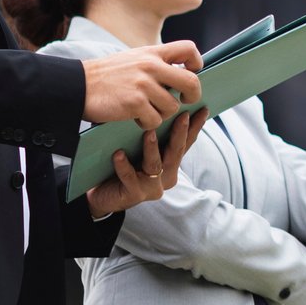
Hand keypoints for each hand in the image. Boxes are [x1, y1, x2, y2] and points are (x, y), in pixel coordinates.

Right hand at [80, 41, 202, 125]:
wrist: (78, 85)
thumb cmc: (108, 76)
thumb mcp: (134, 59)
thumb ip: (156, 63)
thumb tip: (182, 74)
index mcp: (152, 53)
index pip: (189, 49)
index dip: (196, 63)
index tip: (191, 73)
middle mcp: (151, 66)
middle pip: (191, 82)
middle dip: (192, 95)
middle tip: (183, 100)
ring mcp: (143, 85)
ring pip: (173, 106)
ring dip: (162, 113)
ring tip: (147, 110)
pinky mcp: (135, 103)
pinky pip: (156, 120)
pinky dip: (148, 123)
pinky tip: (136, 118)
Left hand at [85, 108, 205, 218]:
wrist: (103, 196)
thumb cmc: (122, 168)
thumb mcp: (141, 151)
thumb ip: (152, 137)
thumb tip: (158, 108)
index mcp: (171, 165)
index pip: (186, 143)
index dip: (195, 127)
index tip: (203, 109)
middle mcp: (166, 177)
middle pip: (176, 152)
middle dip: (180, 132)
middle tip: (182, 115)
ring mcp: (152, 187)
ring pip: (155, 165)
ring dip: (152, 148)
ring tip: (149, 132)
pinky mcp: (134, 194)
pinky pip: (129, 177)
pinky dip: (124, 165)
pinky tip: (118, 154)